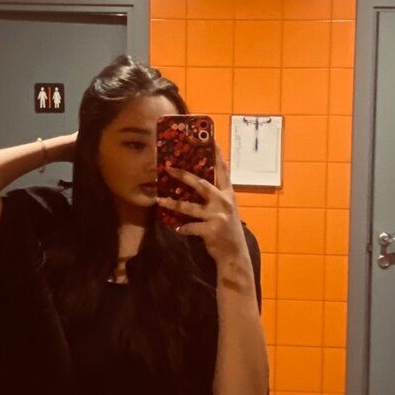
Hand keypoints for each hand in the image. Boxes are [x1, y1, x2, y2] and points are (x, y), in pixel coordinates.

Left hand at [157, 147, 248, 266]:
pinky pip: (190, 227)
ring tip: (159, 200)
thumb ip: (216, 195)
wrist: (235, 254)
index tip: (211, 139)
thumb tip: (197, 182)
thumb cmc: (227, 229)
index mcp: (228, 194)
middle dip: (184, 176)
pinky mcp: (210, 230)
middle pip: (201, 184)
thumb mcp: (226, 208)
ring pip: (189, 207)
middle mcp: (223, 202)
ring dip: (173, 203)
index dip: (217, 155)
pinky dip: (182, 228)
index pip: (223, 170)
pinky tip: (175, 227)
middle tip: (168, 168)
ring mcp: (217, 216)